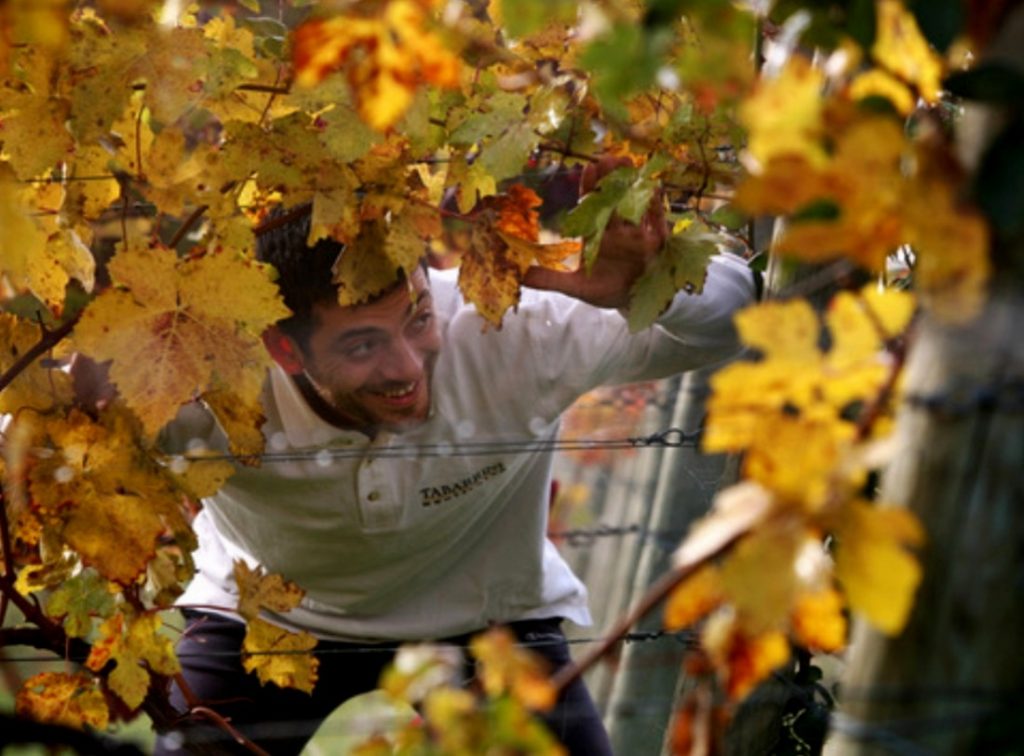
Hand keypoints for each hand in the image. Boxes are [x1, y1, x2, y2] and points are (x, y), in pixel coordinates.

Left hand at [523, 156, 666, 308]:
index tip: (588, 167)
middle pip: (614, 197)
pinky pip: (657, 221)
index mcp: (597, 233)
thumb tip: (519, 275)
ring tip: (629, 165)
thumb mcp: (574, 285)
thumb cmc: (604, 288)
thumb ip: (548, 278)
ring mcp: (637, 232)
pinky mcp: (656, 242)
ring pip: (635, 203)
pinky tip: (654, 189)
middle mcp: (617, 228)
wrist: (633, 303)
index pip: (592, 204)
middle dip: (612, 178)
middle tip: (609, 158)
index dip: (590, 185)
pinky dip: (656, 206)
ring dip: (633, 184)